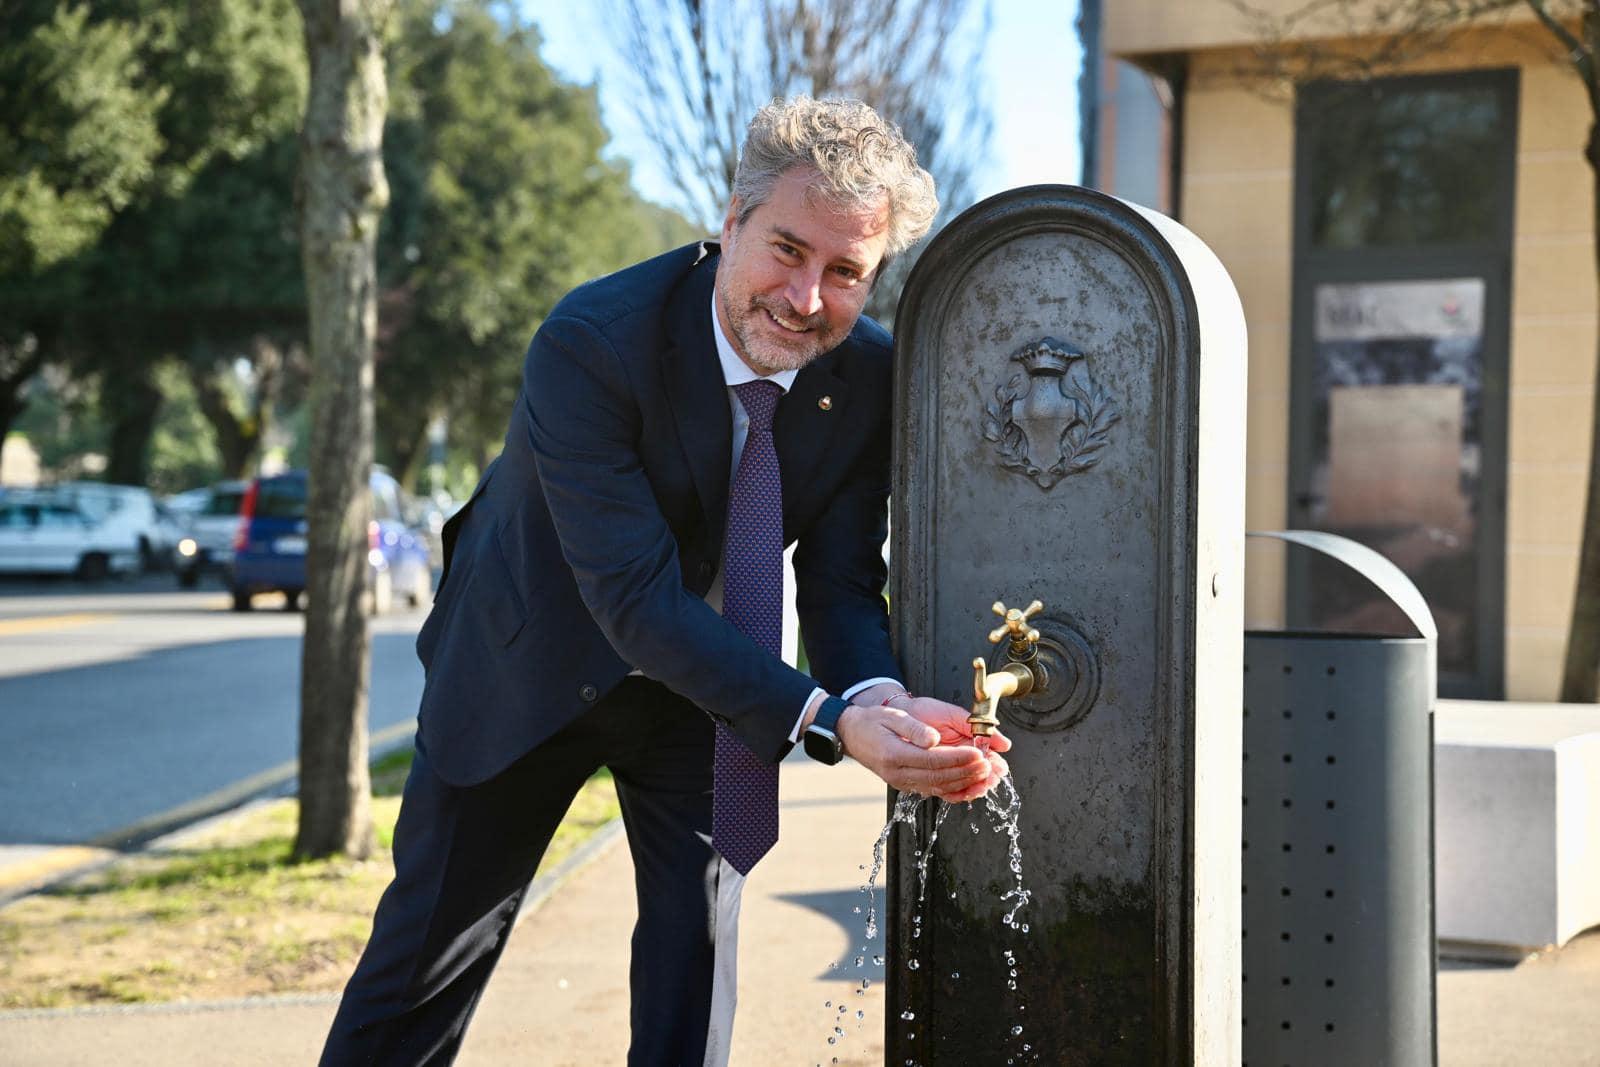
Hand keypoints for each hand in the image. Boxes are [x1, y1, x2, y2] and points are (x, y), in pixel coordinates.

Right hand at [836, 699, 1009, 803]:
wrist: (852, 735)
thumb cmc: (872, 722)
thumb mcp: (891, 716)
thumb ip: (913, 728)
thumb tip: (933, 738)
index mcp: (893, 755)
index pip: (931, 760)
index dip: (957, 758)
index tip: (978, 753)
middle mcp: (898, 774)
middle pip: (938, 777)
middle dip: (967, 772)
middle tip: (989, 765)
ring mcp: (903, 782)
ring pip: (939, 788)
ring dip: (966, 784)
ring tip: (987, 777)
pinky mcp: (908, 785)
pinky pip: (934, 792)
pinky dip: (955, 792)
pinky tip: (972, 788)